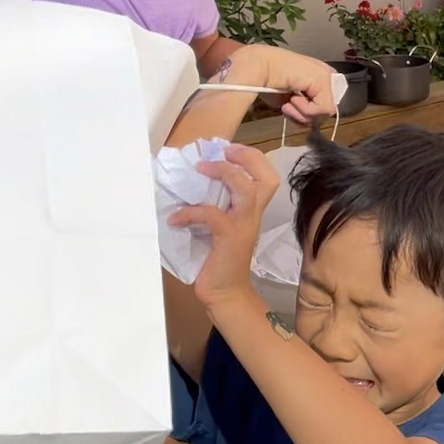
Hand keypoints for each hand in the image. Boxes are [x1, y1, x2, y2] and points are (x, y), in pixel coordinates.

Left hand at [166, 144, 279, 309]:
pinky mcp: (229, 238)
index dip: (251, 157)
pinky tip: (175, 218)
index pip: (267, 176)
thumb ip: (214, 205)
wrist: (225, 294)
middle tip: (223, 153)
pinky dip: (191, 212)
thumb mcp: (219, 226)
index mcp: (250, 210)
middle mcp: (252, 214)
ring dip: (223, 174)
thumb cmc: (218, 260)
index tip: (228, 150)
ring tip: (200, 170)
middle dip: (246, 157)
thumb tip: (187, 183)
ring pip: (246, 189)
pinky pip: (212, 215)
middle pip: (266, 177)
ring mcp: (243, 226)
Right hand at [250, 45, 337, 124]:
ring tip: (288, 102)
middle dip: (305, 116)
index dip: (308, 113)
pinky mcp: (323, 79)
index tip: (290, 107)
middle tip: (287, 107)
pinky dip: (304, 109)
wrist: (258, 67)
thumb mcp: (287, 100)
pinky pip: (321, 109)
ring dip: (302, 113)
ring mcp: (325, 75)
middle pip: (325, 111)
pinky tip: (292, 98)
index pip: (324, 106)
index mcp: (317, 78)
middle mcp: (324, 74)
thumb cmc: (266, 81)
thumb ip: (302, 108)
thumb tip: (309, 123)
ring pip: (324, 113)